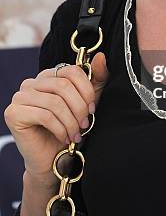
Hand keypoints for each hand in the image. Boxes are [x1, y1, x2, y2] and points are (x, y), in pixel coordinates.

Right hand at [3, 52, 109, 180]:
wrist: (53, 159)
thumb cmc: (70, 128)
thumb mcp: (88, 101)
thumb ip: (96, 79)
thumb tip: (101, 56)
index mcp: (49, 76)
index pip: (71, 71)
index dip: (86, 89)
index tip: (92, 108)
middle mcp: (32, 82)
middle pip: (63, 86)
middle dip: (79, 108)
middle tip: (85, 124)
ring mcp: (20, 96)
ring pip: (54, 102)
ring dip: (70, 121)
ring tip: (75, 134)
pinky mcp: (13, 113)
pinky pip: (43, 115)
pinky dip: (59, 128)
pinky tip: (64, 137)